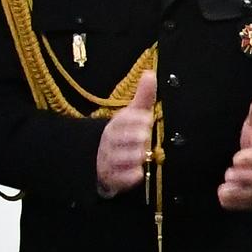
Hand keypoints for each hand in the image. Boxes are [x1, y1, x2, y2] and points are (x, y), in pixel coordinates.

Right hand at [95, 70, 156, 194]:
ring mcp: (109, 161)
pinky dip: (130, 176)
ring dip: (134, 156)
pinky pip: (121, 178)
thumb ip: (143, 96)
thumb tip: (150, 73)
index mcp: (115, 125)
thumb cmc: (124, 134)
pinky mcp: (112, 178)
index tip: (148, 119)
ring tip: (142, 154)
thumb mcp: (132, 114)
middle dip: (135, 137)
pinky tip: (139, 173)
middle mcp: (110, 142)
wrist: (101, 160)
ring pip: (122, 158)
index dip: (136, 119)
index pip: (123, 120)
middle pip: (122, 139)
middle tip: (144, 137)